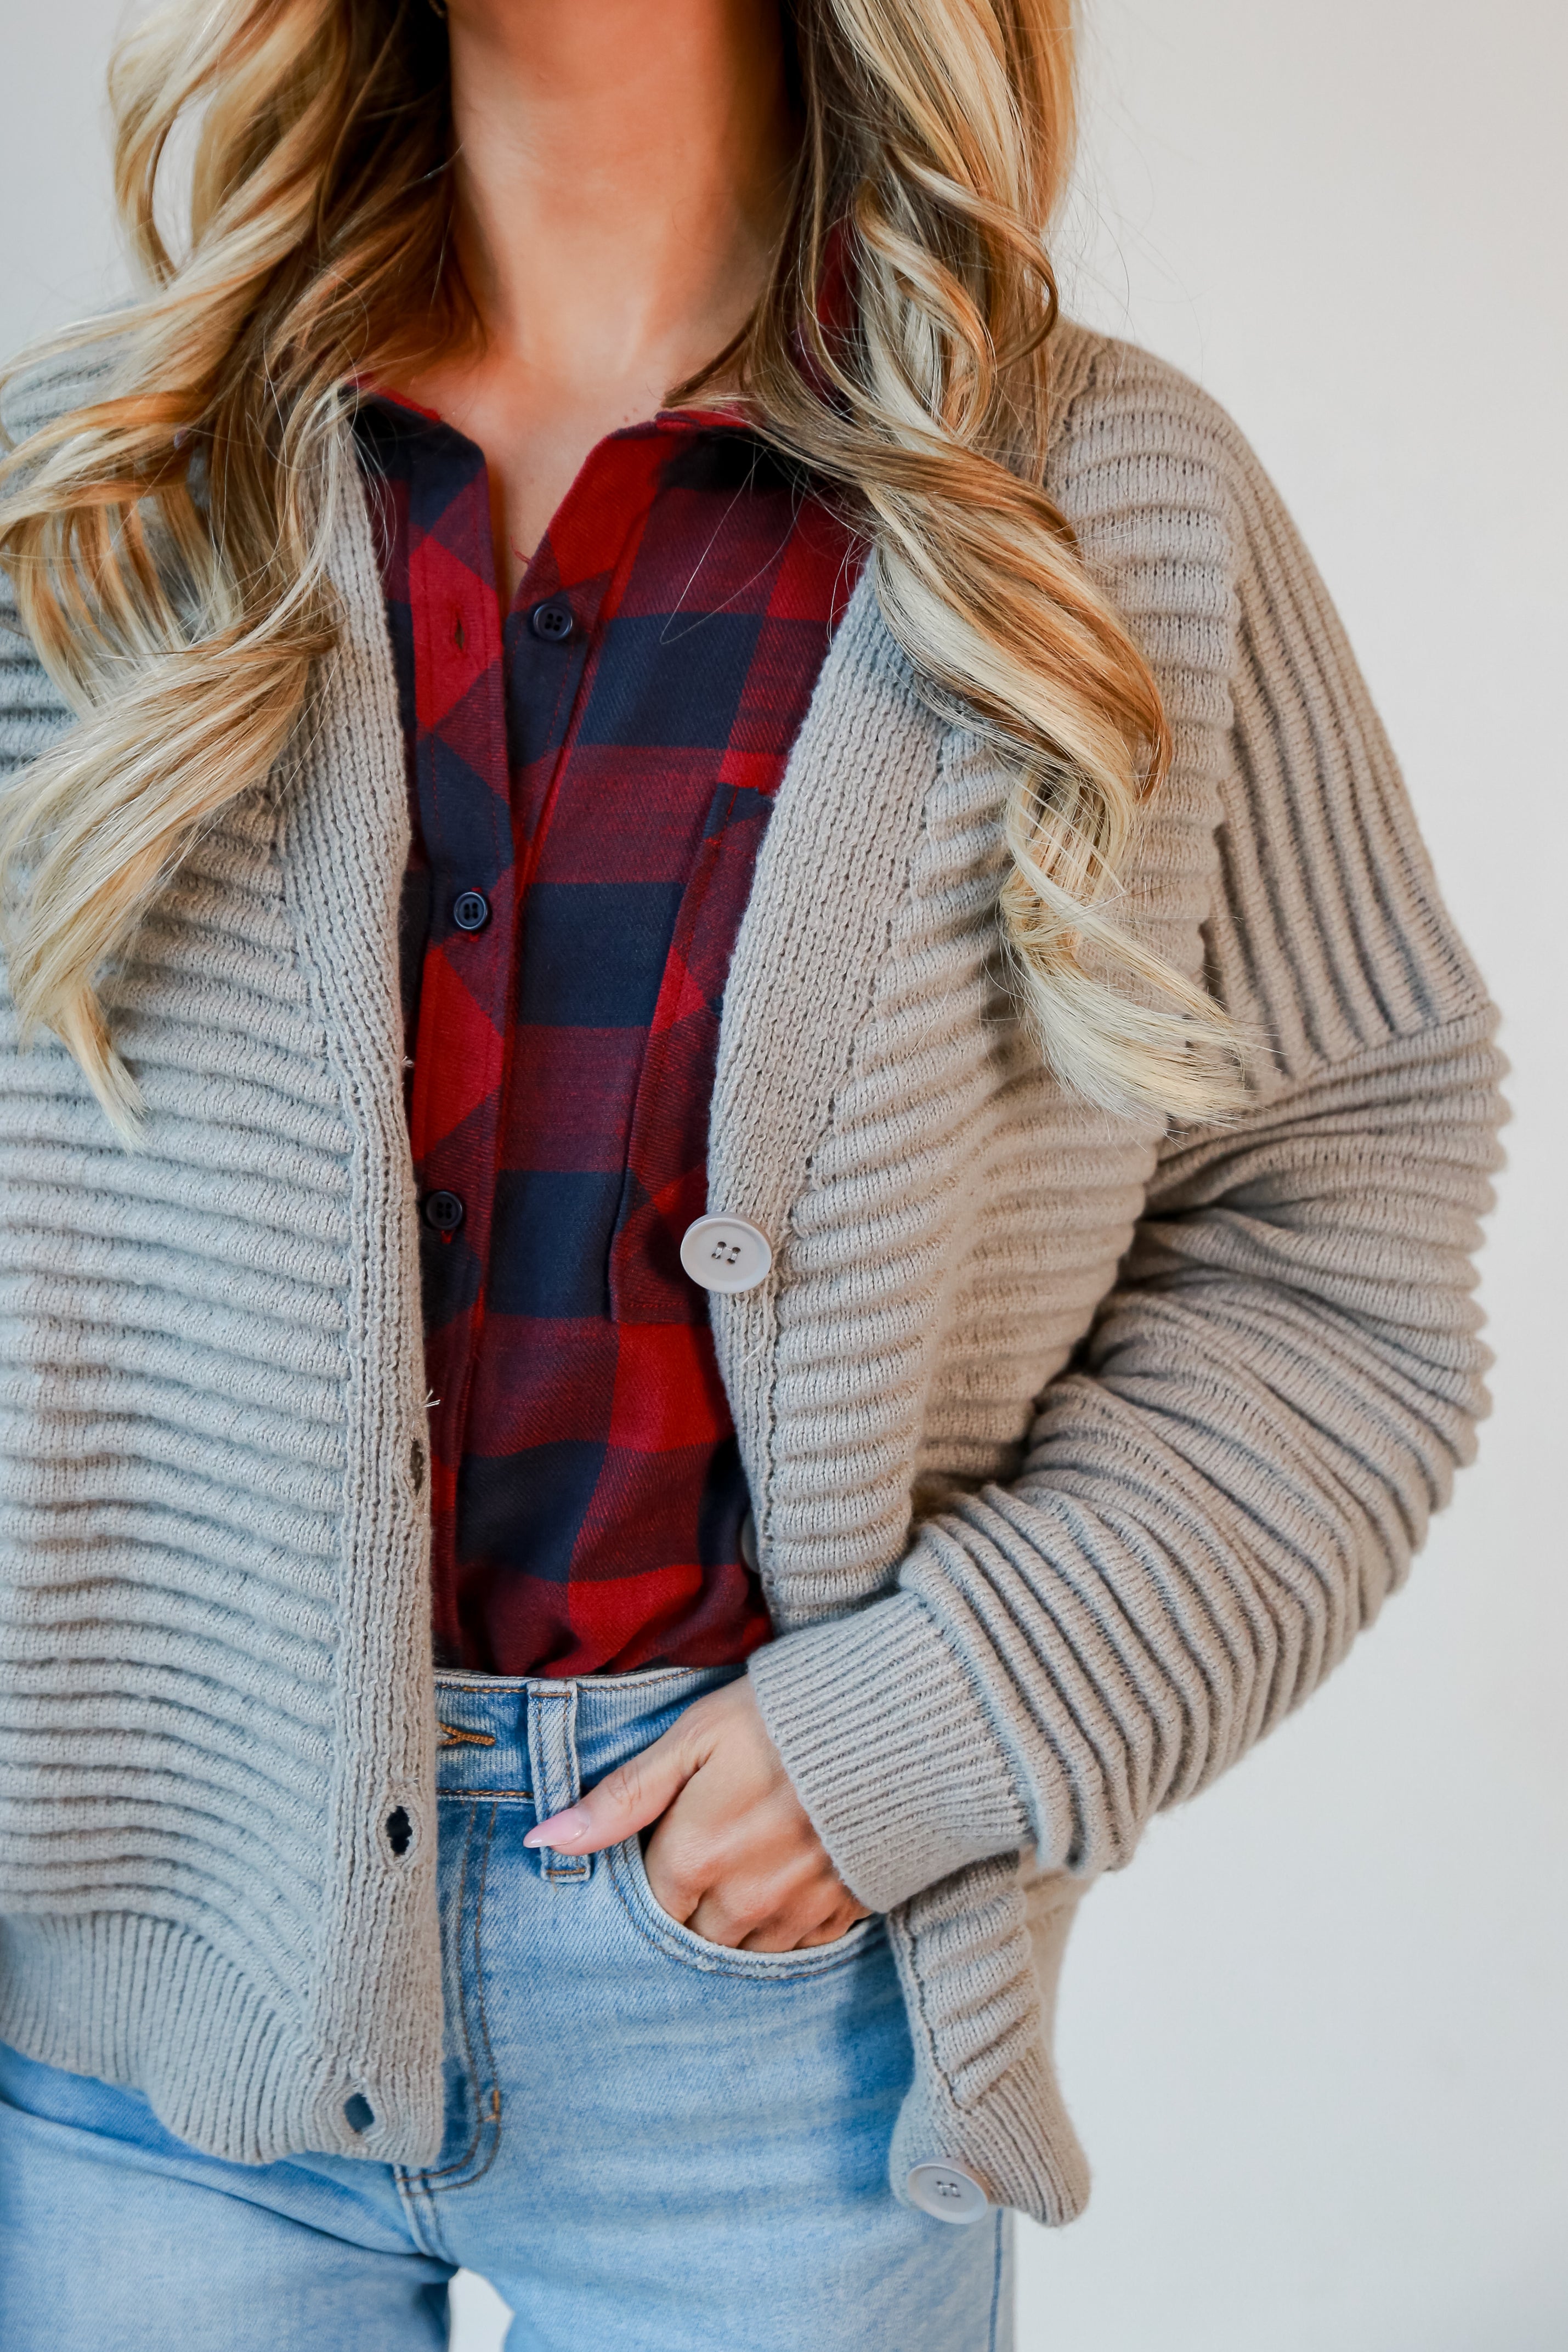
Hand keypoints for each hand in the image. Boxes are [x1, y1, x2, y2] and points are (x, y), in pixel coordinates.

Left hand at [523, 1677, 870, 1951]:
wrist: (900, 1722)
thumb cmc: (784, 1718)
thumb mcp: (693, 1737)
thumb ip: (621, 1796)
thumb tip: (544, 1841)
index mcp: (695, 1858)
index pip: (644, 1909)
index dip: (642, 1888)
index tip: (655, 1857)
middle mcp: (741, 1901)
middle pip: (689, 1940)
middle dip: (685, 1914)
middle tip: (699, 1866)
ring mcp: (796, 1915)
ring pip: (741, 1952)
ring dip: (731, 1927)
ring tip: (739, 1875)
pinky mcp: (843, 1915)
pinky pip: (795, 1949)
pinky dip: (783, 1927)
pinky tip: (785, 1883)